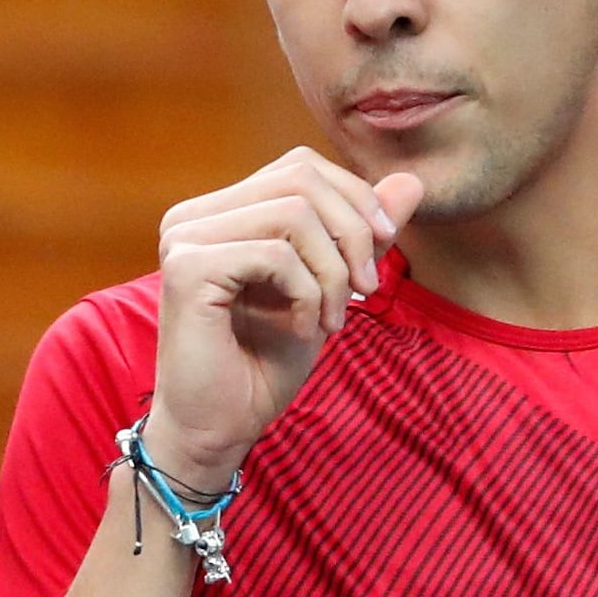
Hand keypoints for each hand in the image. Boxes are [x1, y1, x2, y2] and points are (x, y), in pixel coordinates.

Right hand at [147, 151, 422, 489]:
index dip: (353, 199)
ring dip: (333, 272)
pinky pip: (276, 254)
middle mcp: (193, 216)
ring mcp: (185, 238)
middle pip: (301, 178)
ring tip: (333, 320)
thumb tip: (412, 181)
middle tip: (367, 290)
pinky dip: (307, 293)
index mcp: (220, 212)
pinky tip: (302, 330)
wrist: (218, 429)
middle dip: (352, 232)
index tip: (379, 254)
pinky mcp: (188, 268)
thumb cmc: (263, 365)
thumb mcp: (329, 289)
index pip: (300, 167)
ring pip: (294, 213)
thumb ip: (361, 234)